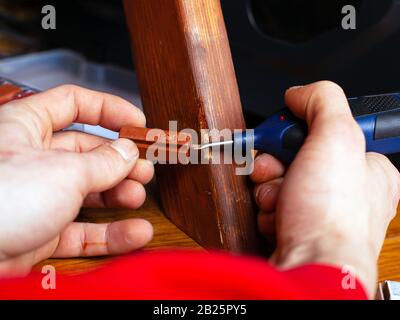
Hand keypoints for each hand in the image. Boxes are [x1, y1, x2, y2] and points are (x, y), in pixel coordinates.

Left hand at [0, 85, 153, 276]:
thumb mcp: (63, 171)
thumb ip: (103, 162)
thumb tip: (128, 153)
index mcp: (26, 127)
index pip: (73, 103)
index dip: (109, 109)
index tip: (137, 123)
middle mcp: (32, 160)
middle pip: (87, 151)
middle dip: (120, 159)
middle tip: (145, 167)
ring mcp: (37, 197)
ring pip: (87, 191)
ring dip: (118, 195)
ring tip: (138, 197)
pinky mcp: (41, 232)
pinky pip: (82, 230)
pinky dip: (110, 233)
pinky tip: (135, 232)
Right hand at [251, 81, 399, 296]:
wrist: (309, 267)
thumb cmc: (333, 217)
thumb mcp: (337, 137)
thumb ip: (322, 101)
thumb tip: (299, 94)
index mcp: (367, 168)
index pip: (328, 133)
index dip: (303, 130)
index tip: (291, 130)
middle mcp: (345, 192)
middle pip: (297, 157)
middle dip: (276, 160)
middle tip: (273, 167)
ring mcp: (319, 212)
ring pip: (279, 181)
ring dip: (270, 187)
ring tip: (278, 200)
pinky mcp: (296, 228)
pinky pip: (272, 205)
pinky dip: (268, 208)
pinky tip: (277, 217)